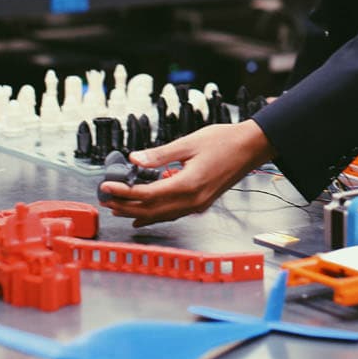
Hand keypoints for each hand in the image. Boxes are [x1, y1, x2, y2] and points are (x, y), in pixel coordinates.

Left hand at [99, 120, 274, 225]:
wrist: (252, 147)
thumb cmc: (225, 141)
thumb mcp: (188, 143)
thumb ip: (160, 155)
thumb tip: (134, 159)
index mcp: (188, 185)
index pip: (147, 194)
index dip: (124, 192)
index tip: (106, 186)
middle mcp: (192, 201)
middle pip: (150, 210)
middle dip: (125, 205)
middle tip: (105, 198)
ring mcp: (198, 205)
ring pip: (160, 216)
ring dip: (137, 213)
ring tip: (117, 207)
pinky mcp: (201, 204)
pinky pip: (172, 214)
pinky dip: (154, 215)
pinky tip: (143, 217)